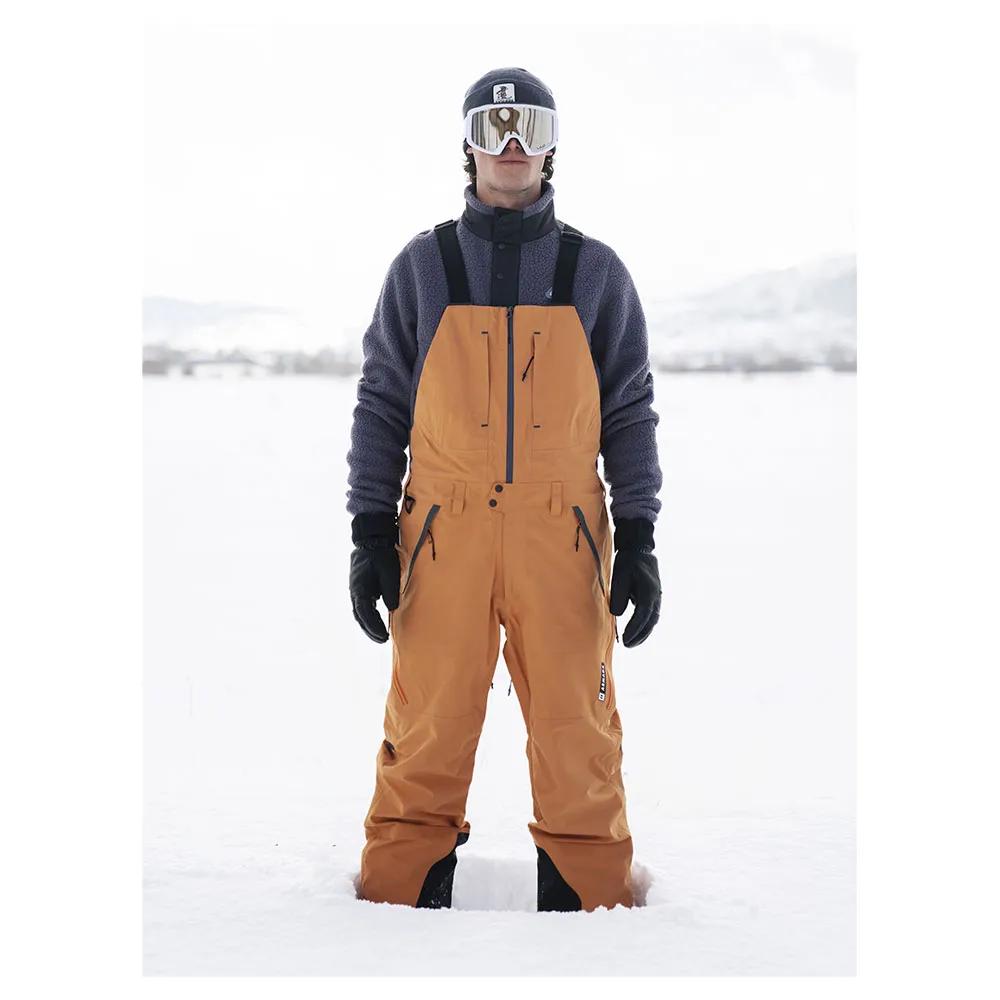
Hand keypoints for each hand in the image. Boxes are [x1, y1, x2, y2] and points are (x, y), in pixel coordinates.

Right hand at [349, 512, 399, 642]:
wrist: (372, 540)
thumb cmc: (381, 555)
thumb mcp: (389, 572)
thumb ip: (390, 591)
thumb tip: (392, 609)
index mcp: (360, 588)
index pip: (365, 613)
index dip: (374, 626)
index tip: (384, 636)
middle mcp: (355, 591)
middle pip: (360, 616)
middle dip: (370, 630)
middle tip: (382, 640)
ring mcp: (356, 589)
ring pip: (360, 613)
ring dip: (368, 625)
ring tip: (380, 636)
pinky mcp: (360, 587)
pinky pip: (362, 606)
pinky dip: (368, 617)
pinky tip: (376, 622)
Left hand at [609, 517, 660, 647]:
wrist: (639, 548)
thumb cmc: (628, 561)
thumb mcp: (620, 575)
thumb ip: (619, 595)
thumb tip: (617, 614)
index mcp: (649, 590)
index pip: (642, 615)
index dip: (634, 629)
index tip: (625, 640)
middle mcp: (656, 596)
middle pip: (651, 621)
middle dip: (640, 635)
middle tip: (628, 645)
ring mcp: (657, 596)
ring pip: (653, 620)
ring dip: (643, 633)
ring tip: (631, 643)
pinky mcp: (654, 597)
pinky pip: (651, 615)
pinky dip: (645, 625)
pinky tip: (637, 633)